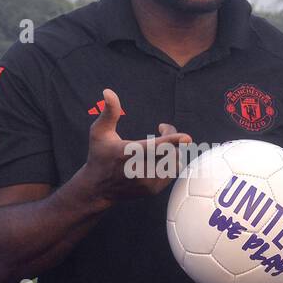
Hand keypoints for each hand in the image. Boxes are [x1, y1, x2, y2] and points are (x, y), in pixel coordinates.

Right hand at [81, 88, 190, 203]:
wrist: (97, 188)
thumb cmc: (98, 156)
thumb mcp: (99, 132)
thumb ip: (109, 111)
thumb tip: (108, 91)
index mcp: (126, 154)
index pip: (154, 146)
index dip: (172, 140)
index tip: (186, 137)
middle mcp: (138, 170)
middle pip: (169, 153)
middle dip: (173, 138)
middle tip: (164, 128)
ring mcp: (146, 183)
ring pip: (173, 163)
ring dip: (173, 150)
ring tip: (163, 143)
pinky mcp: (152, 190)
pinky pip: (171, 173)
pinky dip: (170, 161)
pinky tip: (160, 156)